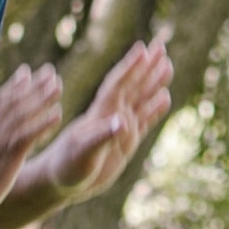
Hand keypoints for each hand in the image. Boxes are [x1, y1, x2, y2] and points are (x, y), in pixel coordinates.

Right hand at [0, 62, 66, 194]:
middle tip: (50, 71)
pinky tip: (58, 115)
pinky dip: (42, 125)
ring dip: (41, 99)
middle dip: (33, 86)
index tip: (28, 71)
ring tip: (58, 86)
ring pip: (21, 116)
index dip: (14, 86)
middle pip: (13, 103)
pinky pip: (26, 138)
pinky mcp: (5, 159)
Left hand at [22, 40, 174, 207]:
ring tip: (167, 65)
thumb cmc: (66, 166)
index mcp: (100, 113)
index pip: (118, 84)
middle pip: (132, 85)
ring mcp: (119, 128)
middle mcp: (111, 115)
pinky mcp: (125, 142)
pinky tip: (165, 97)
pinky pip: (144, 120)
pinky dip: (155, 108)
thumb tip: (123, 122)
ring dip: (153, 82)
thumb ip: (103, 136)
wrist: (61, 181)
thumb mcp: (83, 152)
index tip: (143, 49)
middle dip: (146, 66)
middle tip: (161, 46)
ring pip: (140, 99)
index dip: (130, 67)